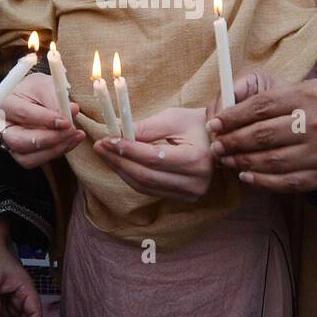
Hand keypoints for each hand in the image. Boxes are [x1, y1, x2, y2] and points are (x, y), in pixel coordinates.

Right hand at [0, 72, 84, 168]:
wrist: (33, 99)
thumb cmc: (36, 91)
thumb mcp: (46, 85)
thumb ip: (57, 97)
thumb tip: (72, 110)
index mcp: (5, 103)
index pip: (23, 114)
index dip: (46, 119)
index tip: (66, 121)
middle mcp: (2, 126)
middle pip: (19, 141)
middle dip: (49, 139)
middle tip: (71, 130)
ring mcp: (9, 143)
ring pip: (27, 158)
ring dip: (54, 149)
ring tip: (74, 135)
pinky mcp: (21, 154)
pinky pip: (36, 161)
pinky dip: (56, 153)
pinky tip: (70, 141)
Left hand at [92, 107, 214, 201]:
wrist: (217, 140)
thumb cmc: (195, 125)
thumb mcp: (173, 119)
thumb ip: (146, 128)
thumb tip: (117, 134)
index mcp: (196, 159)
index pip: (153, 158)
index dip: (127, 150)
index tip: (106, 139)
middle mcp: (195, 182)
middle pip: (146, 176)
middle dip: (118, 161)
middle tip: (99, 147)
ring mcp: (190, 194)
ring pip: (144, 186)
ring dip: (121, 170)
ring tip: (104, 154)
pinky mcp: (183, 198)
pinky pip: (149, 190)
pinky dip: (131, 177)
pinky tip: (119, 164)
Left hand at [207, 75, 316, 192]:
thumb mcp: (313, 87)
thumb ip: (279, 96)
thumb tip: (237, 106)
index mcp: (308, 97)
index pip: (260, 107)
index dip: (232, 117)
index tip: (215, 124)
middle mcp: (314, 124)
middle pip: (262, 136)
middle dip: (232, 142)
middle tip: (215, 145)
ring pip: (272, 161)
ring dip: (243, 163)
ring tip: (226, 160)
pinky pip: (289, 182)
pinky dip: (264, 182)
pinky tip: (247, 177)